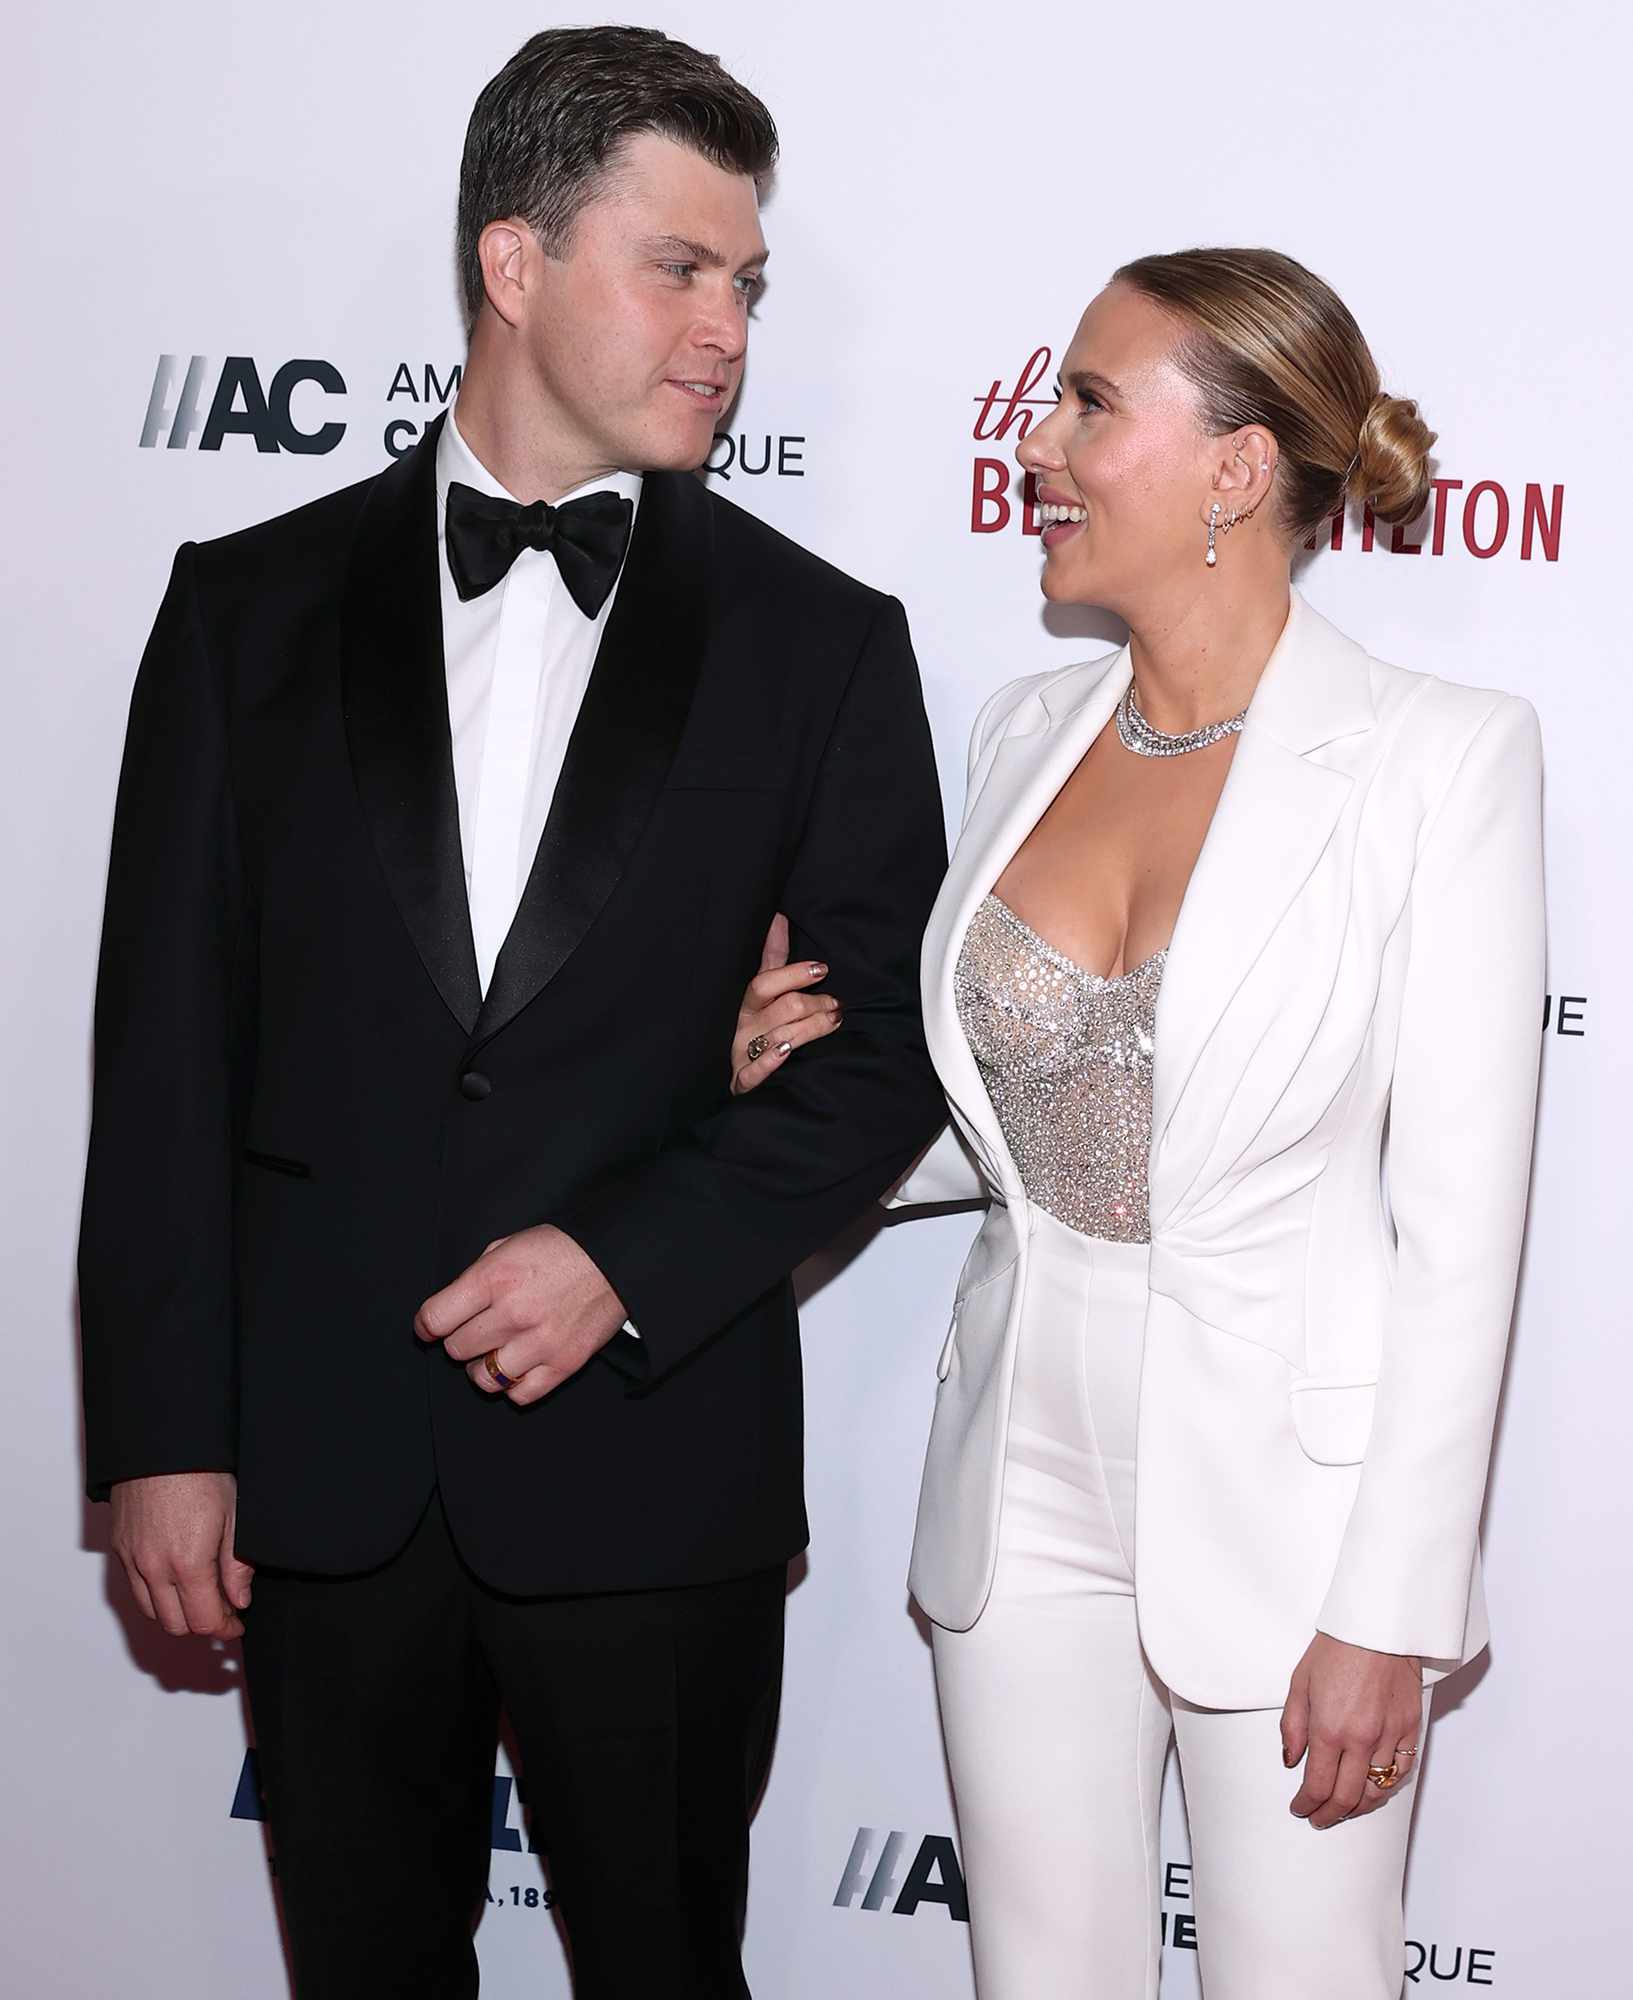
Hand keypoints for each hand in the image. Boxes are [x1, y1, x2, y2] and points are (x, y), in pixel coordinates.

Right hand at [110, 1470, 252, 1638]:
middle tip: (223, 1613)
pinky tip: (176, 1581)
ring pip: (152, 1612)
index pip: (204, 1621)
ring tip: (200, 1598)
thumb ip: (237, 1565)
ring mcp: (133, 1560)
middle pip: (176, 1625)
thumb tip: (239, 1600)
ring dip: (177, 1614)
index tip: (236, 1624)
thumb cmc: (202, 1472)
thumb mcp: (235, 1516)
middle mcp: (154, 1568)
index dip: (225, 1628)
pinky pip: (135, 1589)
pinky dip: (155, 1596)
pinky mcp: (120, 1549)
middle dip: (202, 1625)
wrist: (161, 1445)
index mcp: (188, 1563)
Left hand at [415, 1224, 626, 1406]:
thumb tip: (452, 1308)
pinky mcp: (564, 1364)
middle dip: (460, 1339)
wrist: (617, 1258)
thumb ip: (477, 1276)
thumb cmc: (560, 1249)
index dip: (427, 1325)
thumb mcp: (509, 1244)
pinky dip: (512, 1385)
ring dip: (483, 1366)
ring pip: (483, 1378)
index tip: (431, 1327)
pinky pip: (519, 1395)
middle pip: (456, 1350)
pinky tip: (518, 1365)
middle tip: (477, 1330)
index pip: (435, 1319)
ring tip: (496, 1351)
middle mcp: (514, 1312)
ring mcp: (540, 1342)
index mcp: (495, 1277)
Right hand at [731, 911, 843, 1095]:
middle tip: (836, 1004)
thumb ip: (772, 958)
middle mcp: (743, 1026)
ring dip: (812, 1028)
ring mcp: (742, 1053)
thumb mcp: (762, 990)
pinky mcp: (743, 1080)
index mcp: (748, 1003)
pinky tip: (786, 1053)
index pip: (766, 982)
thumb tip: (779, 917)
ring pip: (781, 1037)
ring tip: (834, 1021)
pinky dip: (769, 1062)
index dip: (794, 974)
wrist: (737, 1075)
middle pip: (782, 1008)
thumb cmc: (756, 1026)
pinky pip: (754, 1072)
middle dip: (815, 1004)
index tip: (822, 969)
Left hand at [1281, 1632, 1421, 1828]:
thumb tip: (1291, 1758)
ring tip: (1345, 1809)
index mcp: (1329, 1728)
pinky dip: (1388, 1786)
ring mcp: (1390, 1736)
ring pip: (1377, 1790)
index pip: (1318, 1785)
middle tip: (1319, 1818)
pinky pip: (1403, 1771)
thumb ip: (1293, 1725)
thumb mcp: (1299, 1683)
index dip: (1307, 1804)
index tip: (1300, 1808)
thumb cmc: (1336, 1647)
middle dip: (1330, 1814)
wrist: (1377, 1626)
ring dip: (1359, 1806)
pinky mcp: (1411, 1728)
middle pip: (1347, 1797)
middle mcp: (1361, 1739)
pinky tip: (1376, 1788)